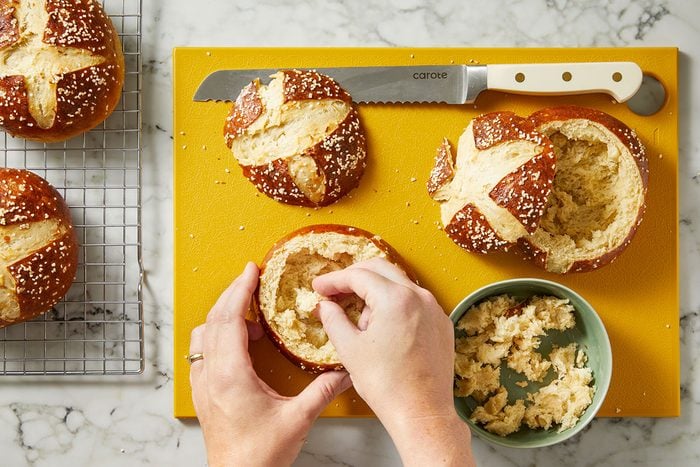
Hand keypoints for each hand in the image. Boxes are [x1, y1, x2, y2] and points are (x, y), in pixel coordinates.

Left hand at [189, 262, 352, 466]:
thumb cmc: (260, 456)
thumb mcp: (298, 419)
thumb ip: (323, 390)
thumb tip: (344, 370)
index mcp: (231, 375)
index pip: (229, 319)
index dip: (239, 290)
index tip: (251, 270)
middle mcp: (211, 376)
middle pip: (213, 321)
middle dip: (232, 294)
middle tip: (250, 277)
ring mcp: (203, 385)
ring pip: (203, 336)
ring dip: (223, 316)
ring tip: (248, 314)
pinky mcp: (204, 395)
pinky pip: (202, 354)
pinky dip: (217, 337)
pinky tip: (238, 343)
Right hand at [313, 258, 473, 466]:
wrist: (422, 414)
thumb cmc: (387, 385)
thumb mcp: (350, 350)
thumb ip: (333, 320)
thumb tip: (325, 306)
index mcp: (396, 299)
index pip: (358, 276)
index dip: (334, 280)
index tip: (319, 287)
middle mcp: (420, 297)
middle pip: (381, 270)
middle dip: (354, 277)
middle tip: (334, 290)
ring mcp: (434, 309)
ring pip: (399, 284)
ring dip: (375, 291)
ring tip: (357, 316)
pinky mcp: (442, 324)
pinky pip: (414, 302)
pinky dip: (395, 304)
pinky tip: (382, 326)